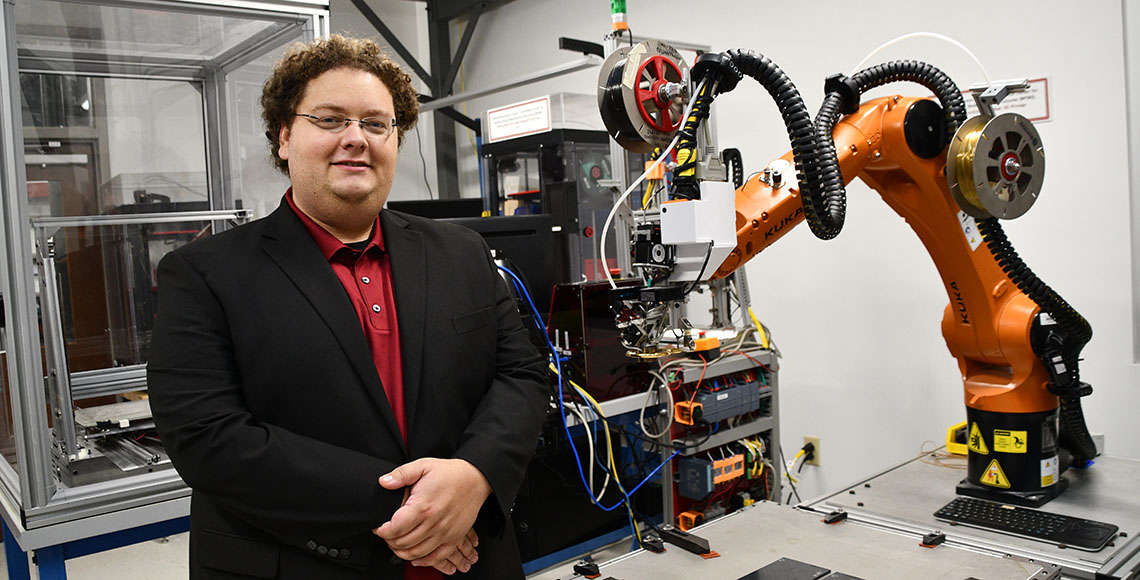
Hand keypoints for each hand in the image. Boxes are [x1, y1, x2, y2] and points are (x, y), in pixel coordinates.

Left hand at [373, 458, 491, 569]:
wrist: (475, 479)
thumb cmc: (449, 473)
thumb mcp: (423, 466)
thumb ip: (401, 474)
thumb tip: (383, 482)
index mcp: (423, 506)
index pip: (394, 528)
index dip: (382, 530)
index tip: (379, 527)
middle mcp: (434, 523)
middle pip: (402, 543)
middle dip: (389, 541)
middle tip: (386, 534)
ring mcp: (445, 533)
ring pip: (416, 553)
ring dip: (401, 551)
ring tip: (397, 542)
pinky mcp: (454, 538)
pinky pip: (435, 558)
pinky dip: (421, 560)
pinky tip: (414, 556)